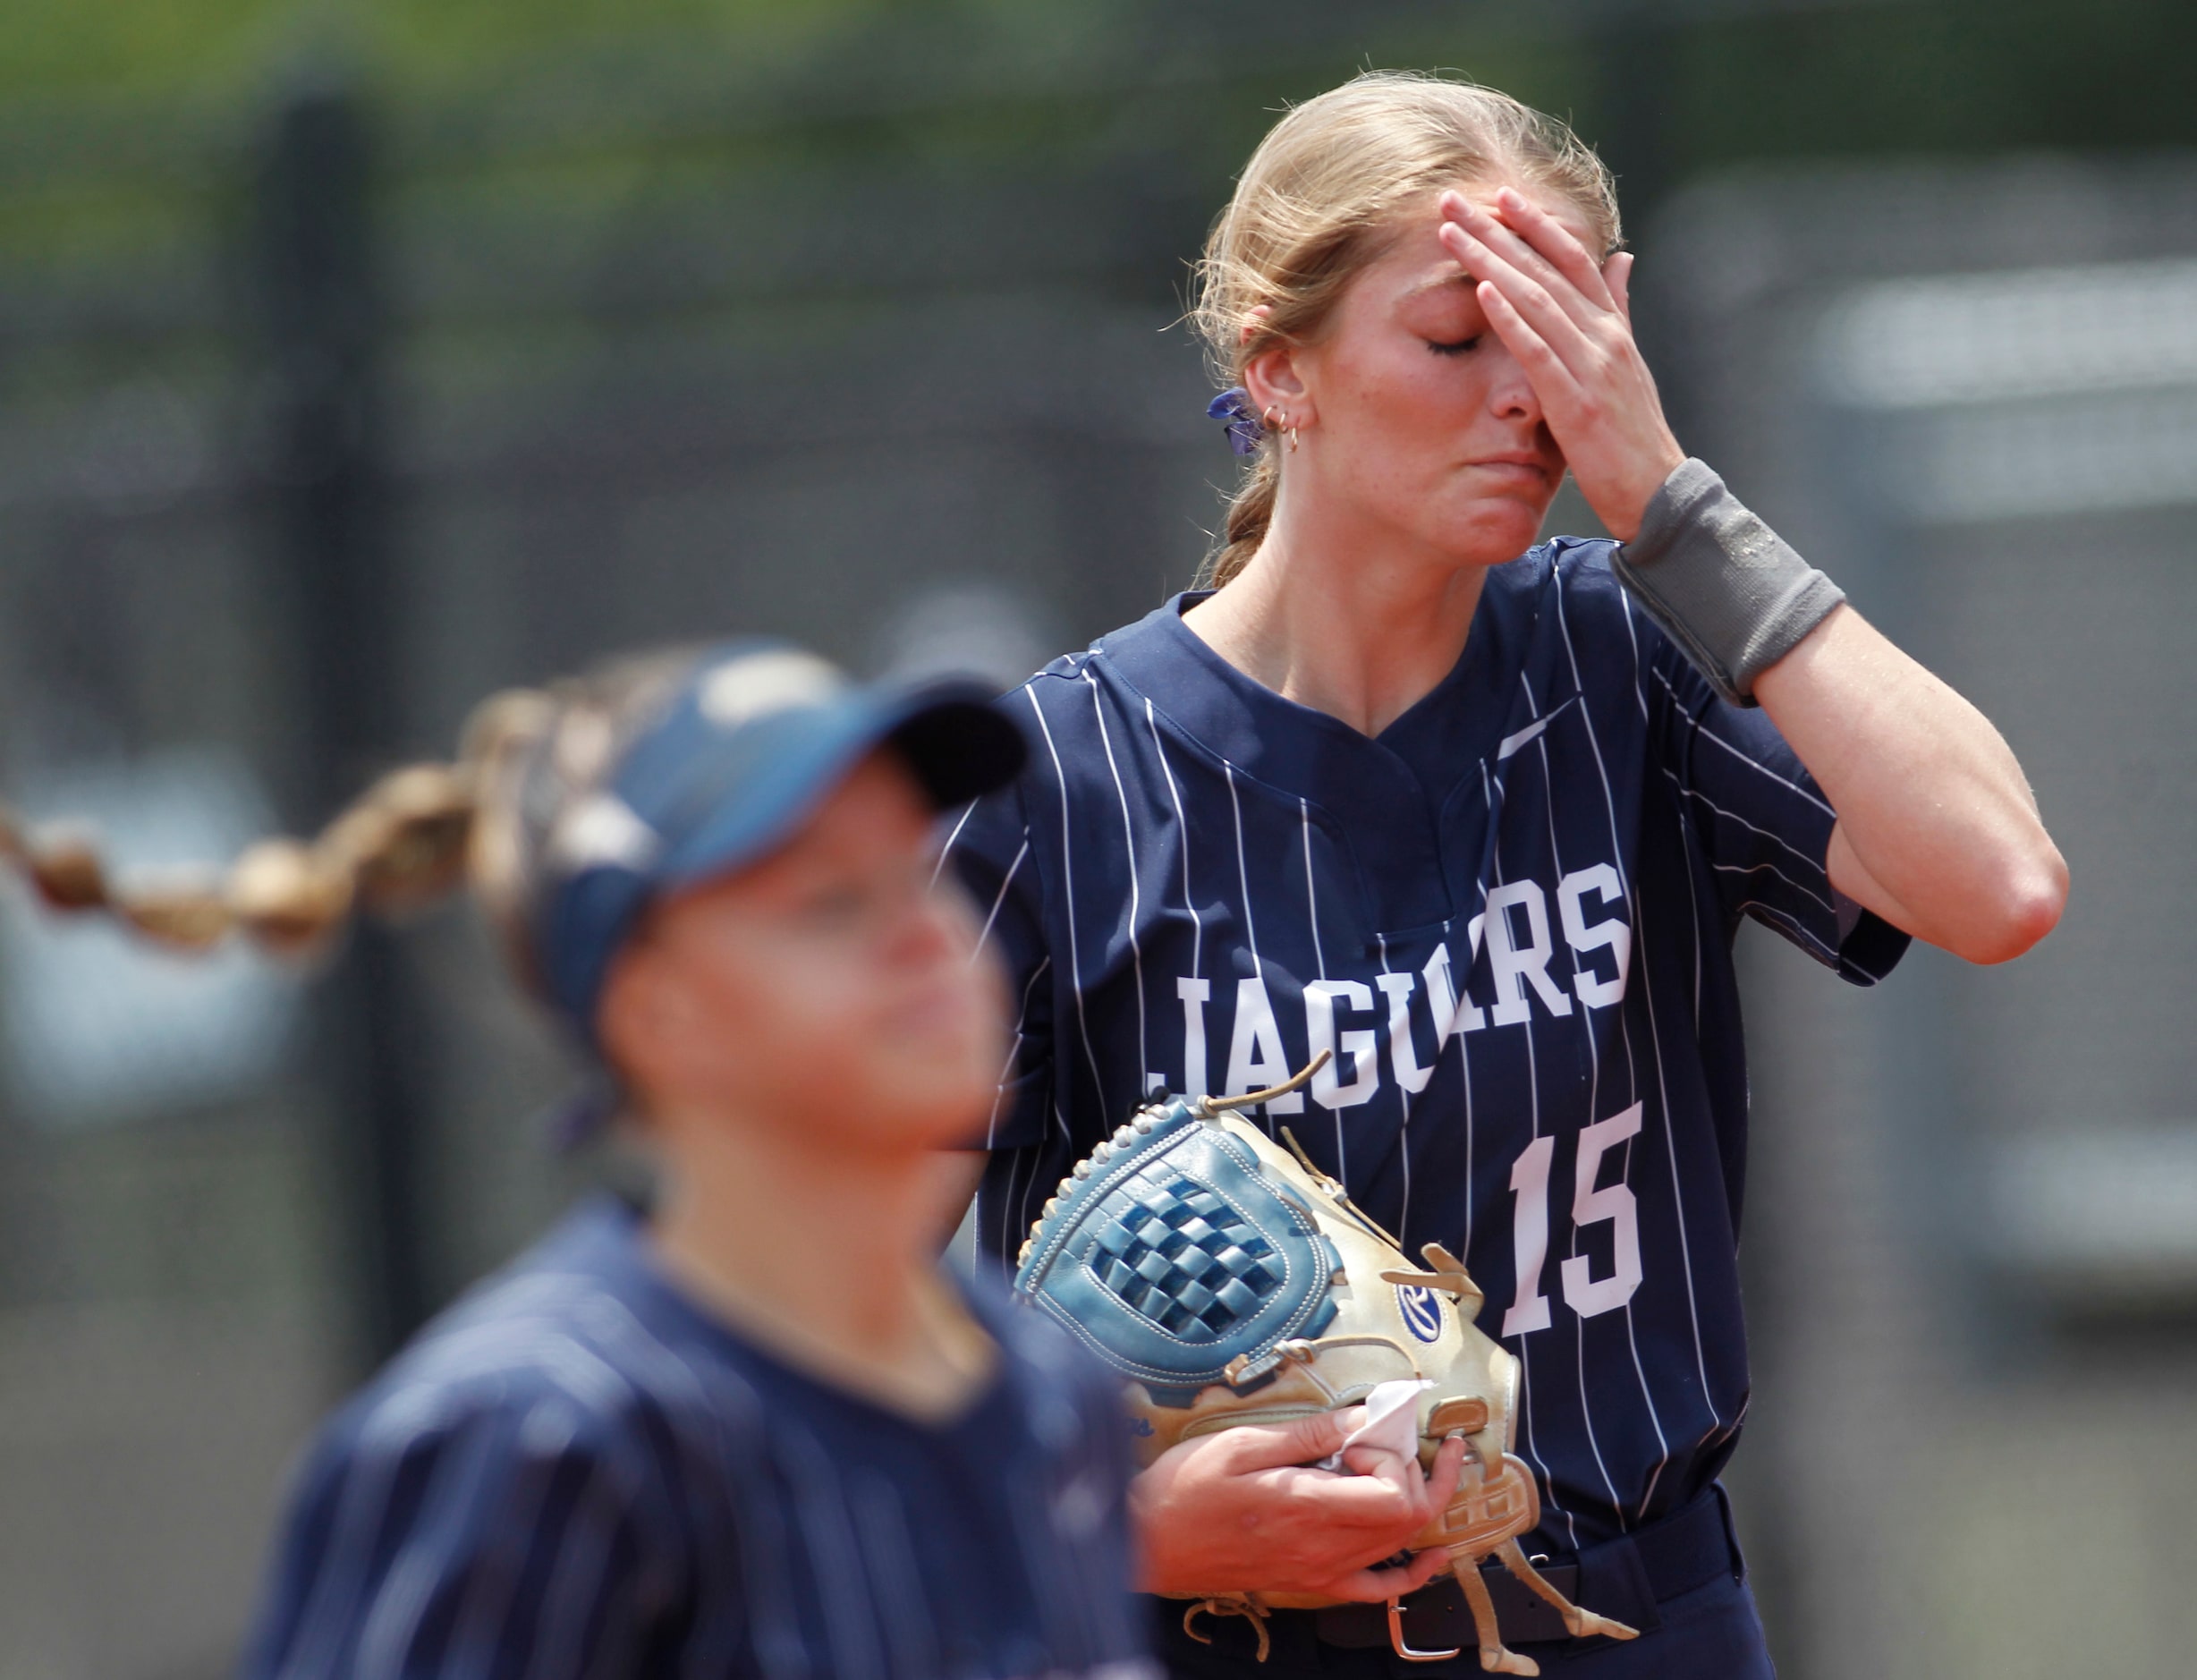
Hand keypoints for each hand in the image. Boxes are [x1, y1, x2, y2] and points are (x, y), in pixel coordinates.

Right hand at [1131, 1408, 1468, 1601]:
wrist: (1147, 1543)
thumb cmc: (1185, 1489)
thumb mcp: (1243, 1444)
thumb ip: (1310, 1434)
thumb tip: (1362, 1416)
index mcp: (1307, 1508)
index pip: (1395, 1494)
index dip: (1395, 1456)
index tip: (1364, 1433)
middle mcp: (1323, 1548)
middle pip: (1410, 1517)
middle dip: (1419, 1470)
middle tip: (1396, 1438)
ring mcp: (1320, 1571)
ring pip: (1400, 1545)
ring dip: (1420, 1501)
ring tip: (1421, 1465)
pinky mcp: (1311, 1582)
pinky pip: (1379, 1588)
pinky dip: (1413, 1570)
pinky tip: (1430, 1553)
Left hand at [1436, 186, 1684, 540]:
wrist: (1656, 492)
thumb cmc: (1633, 434)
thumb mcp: (1627, 365)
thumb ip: (1620, 310)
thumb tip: (1622, 259)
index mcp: (1613, 327)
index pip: (1573, 260)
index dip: (1537, 224)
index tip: (1501, 195)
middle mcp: (1604, 336)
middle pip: (1545, 269)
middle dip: (1497, 230)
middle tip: (1453, 200)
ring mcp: (1592, 367)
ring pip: (1536, 299)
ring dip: (1491, 261)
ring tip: (1452, 233)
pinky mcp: (1576, 403)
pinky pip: (1538, 352)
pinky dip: (1511, 319)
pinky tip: (1483, 291)